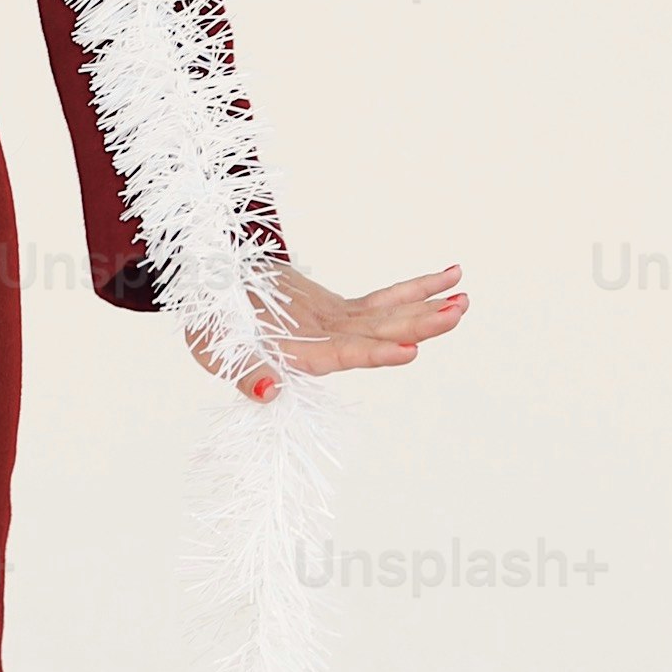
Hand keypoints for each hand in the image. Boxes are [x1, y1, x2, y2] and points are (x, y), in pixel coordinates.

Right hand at [186, 259, 466, 403]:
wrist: (208, 292)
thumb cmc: (208, 322)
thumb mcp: (212, 346)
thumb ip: (243, 372)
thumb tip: (268, 393)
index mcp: (299, 358)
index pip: (343, 356)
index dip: (375, 353)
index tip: (409, 350)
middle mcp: (326, 346)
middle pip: (379, 337)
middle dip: (418, 327)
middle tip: (455, 315)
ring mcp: (337, 327)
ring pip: (390, 319)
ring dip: (426, 310)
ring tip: (463, 301)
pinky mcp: (340, 311)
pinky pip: (385, 300)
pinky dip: (415, 289)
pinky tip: (448, 278)